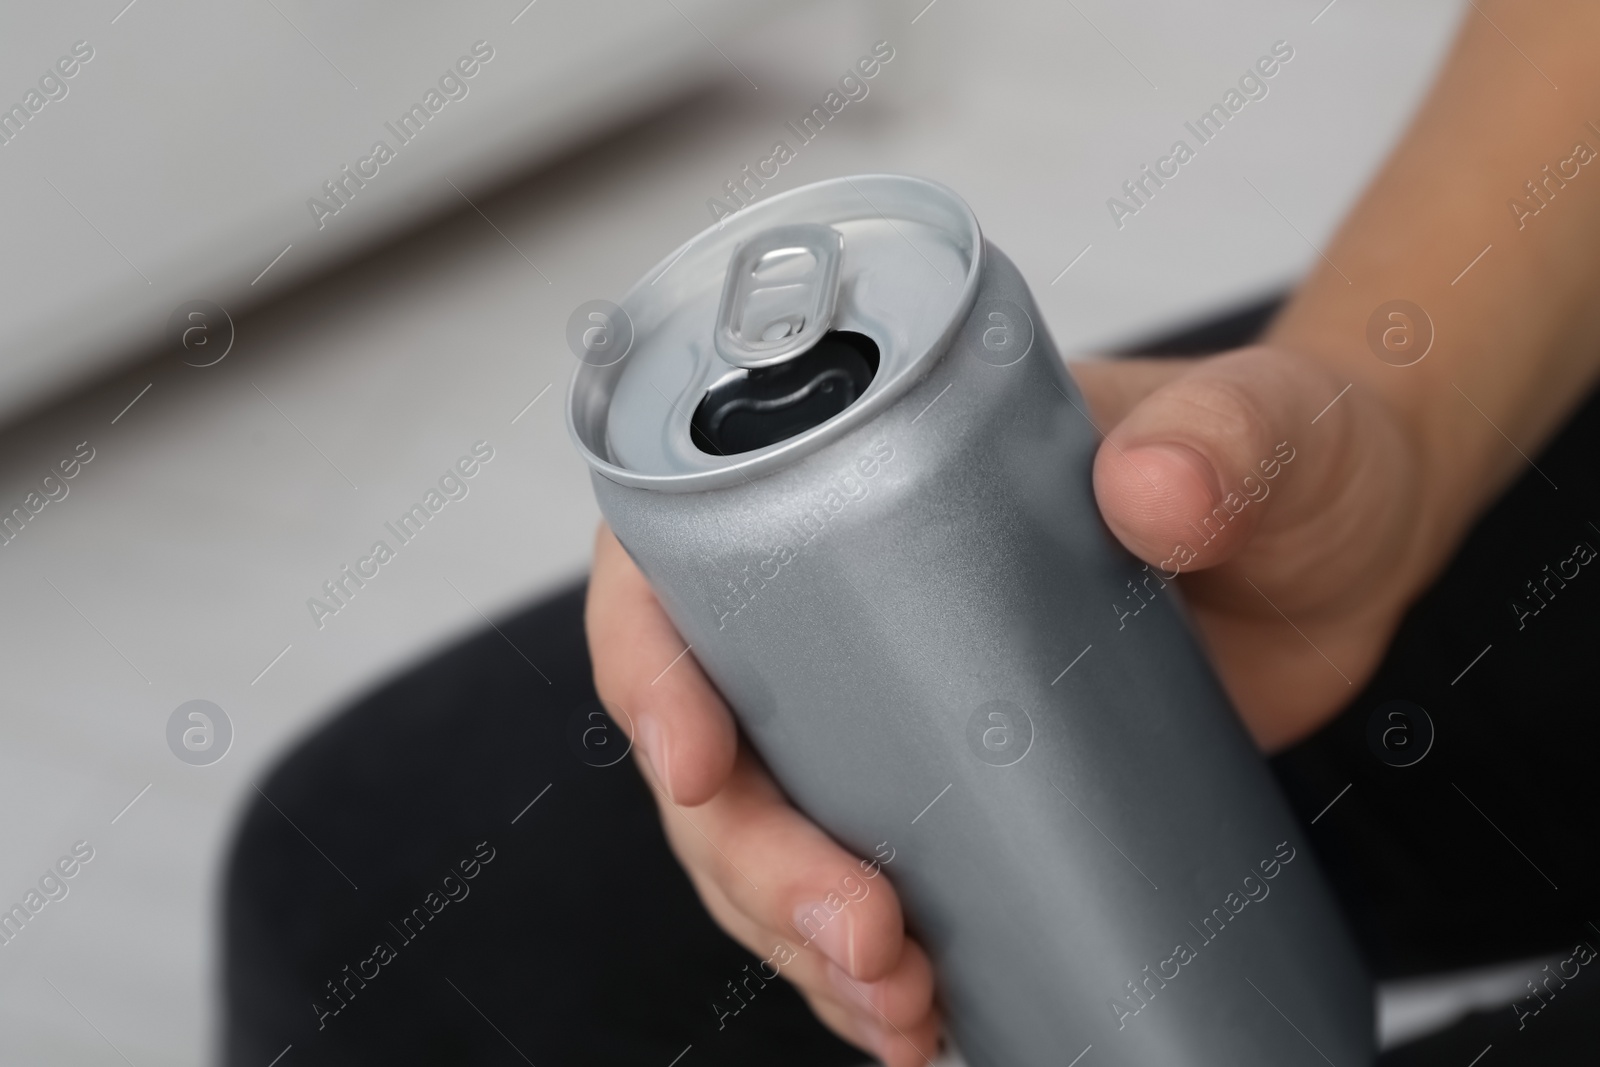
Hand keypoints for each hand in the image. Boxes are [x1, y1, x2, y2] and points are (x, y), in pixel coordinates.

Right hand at [585, 341, 1437, 1061]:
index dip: (648, 664)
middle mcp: (850, 599)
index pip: (683, 557)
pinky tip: (924, 1028)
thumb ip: (1218, 438)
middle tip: (864, 939)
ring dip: (801, 942)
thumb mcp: (1259, 428)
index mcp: (863, 475)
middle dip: (754, 862)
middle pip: (718, 741)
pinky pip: (868, 889)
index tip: (696, 766)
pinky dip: (869, 976)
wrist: (1350, 554)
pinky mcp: (962, 794)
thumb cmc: (1283, 452)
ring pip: (774, 840)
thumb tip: (1156, 491)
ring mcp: (898, 708)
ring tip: (902, 1009)